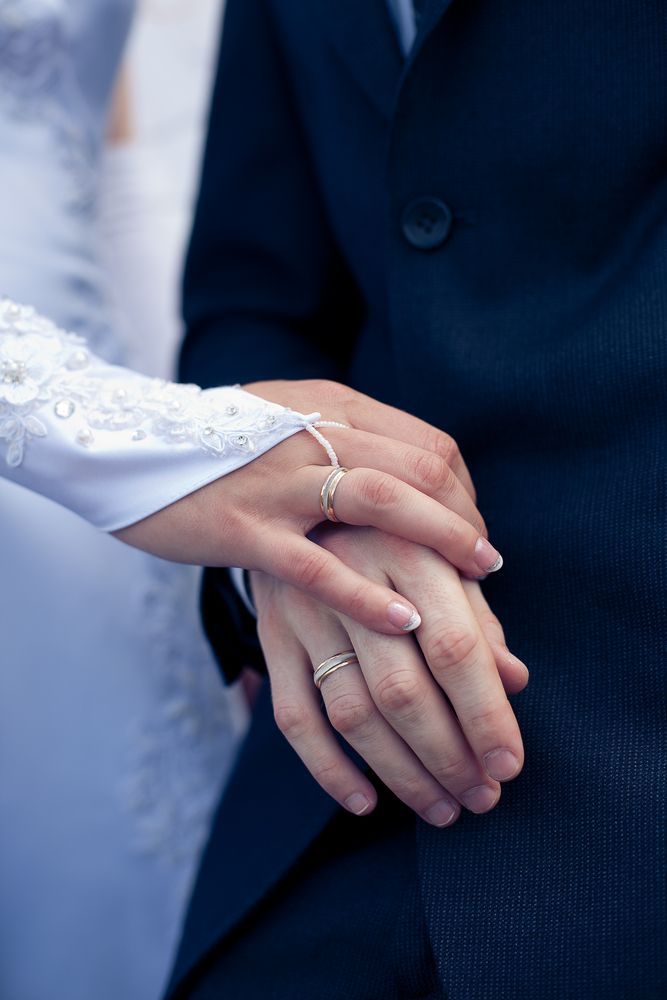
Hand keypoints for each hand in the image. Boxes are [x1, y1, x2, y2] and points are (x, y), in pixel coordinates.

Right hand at [115, 379, 502, 634]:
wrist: (128, 446)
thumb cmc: (218, 442)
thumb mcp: (289, 421)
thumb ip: (345, 439)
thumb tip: (407, 478)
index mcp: (332, 407)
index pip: (428, 445)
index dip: (464, 492)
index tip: (471, 534)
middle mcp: (314, 435)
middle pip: (420, 470)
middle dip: (468, 519)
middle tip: (488, 564)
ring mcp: (280, 481)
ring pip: (383, 503)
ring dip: (442, 541)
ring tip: (476, 581)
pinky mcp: (246, 529)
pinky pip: (320, 564)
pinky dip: (368, 594)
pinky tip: (406, 620)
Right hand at [251, 525, 527, 826]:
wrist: (305, 501)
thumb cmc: (392, 536)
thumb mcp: (439, 558)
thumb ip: (476, 616)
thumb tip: (515, 681)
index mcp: (410, 552)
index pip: (455, 646)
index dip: (486, 712)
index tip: (510, 765)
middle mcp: (353, 580)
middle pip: (402, 689)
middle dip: (448, 755)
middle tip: (481, 799)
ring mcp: (305, 611)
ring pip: (351, 712)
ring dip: (400, 772)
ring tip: (441, 808)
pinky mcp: (272, 636)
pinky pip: (293, 716)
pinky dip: (327, 768)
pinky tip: (364, 802)